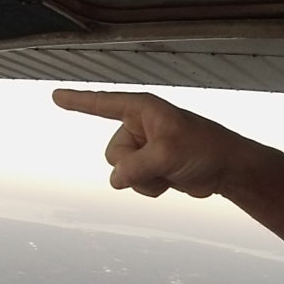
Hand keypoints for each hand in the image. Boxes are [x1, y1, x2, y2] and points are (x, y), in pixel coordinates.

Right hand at [52, 89, 250, 198]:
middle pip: (112, 153)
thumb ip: (134, 166)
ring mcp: (144, 147)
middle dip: (132, 166)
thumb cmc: (203, 149)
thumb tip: (115, 180)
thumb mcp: (166, 155)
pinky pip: (134, 182)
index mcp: (142, 109)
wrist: (227, 169)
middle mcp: (140, 126)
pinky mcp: (151, 166)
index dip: (78, 101)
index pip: (103, 104)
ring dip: (143, 180)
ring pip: (121, 171)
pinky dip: (149, 187)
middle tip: (162, 162)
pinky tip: (171, 181)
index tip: (56, 96)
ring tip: (169, 172)